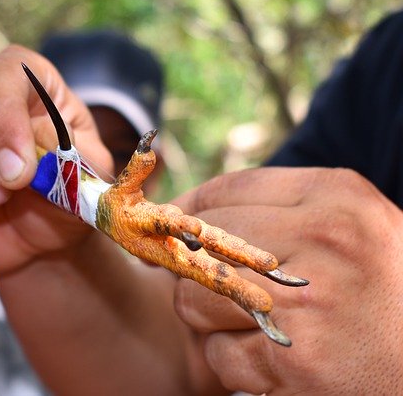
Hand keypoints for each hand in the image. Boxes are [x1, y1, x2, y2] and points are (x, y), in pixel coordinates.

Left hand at [172, 167, 402, 393]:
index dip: (188, 212)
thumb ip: (282, 211)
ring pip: (194, 299)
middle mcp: (325, 239)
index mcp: (338, 198)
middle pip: (200, 243)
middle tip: (225, 288)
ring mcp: (309, 302)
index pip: (227, 191)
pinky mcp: (297, 362)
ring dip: (210, 319)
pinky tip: (274, 362)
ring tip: (255, 325)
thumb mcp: (354, 229)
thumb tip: (184, 212)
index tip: (172, 229)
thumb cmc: (385, 292)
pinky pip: (219, 355)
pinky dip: (235, 363)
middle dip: (196, 269)